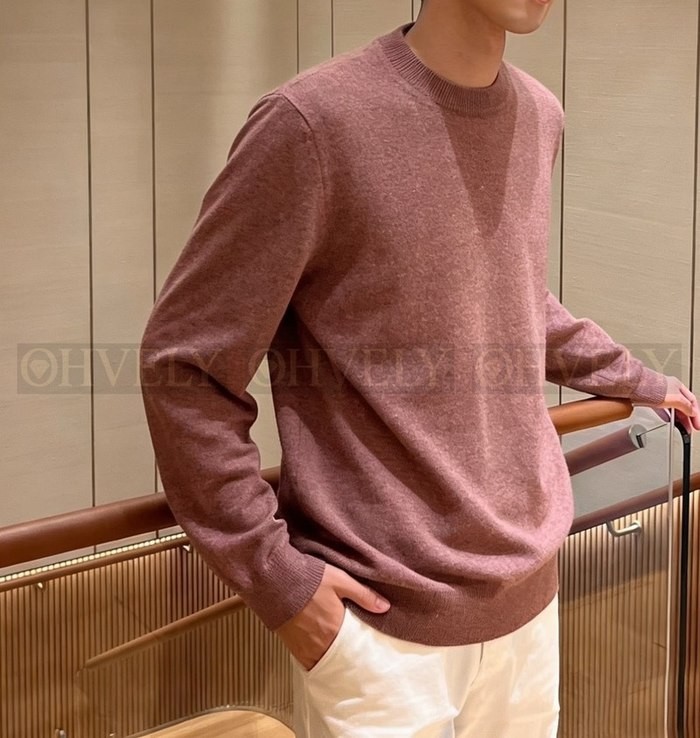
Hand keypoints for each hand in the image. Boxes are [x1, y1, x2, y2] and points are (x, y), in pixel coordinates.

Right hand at [274, 563, 389, 670]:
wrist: (275, 580)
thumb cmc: (309, 578)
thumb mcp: (340, 580)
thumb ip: (363, 595)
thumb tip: (385, 607)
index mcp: (336, 628)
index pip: (354, 647)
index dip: (361, 649)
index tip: (367, 651)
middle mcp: (321, 643)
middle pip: (339, 658)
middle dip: (346, 657)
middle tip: (354, 656)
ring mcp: (304, 647)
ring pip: (323, 662)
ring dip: (331, 660)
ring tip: (337, 656)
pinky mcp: (291, 646)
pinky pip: (307, 662)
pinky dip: (315, 661)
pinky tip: (319, 655)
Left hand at [639, 375, 699, 434]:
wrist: (635, 386)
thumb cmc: (654, 388)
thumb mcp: (675, 399)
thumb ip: (685, 406)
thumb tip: (692, 412)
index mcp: (678, 386)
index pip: (692, 401)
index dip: (695, 413)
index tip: (697, 424)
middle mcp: (670, 389)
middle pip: (683, 405)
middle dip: (687, 418)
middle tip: (689, 428)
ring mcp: (660, 394)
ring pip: (672, 408)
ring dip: (677, 418)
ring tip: (680, 427)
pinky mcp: (650, 399)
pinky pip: (662, 409)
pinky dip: (666, 415)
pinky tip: (667, 420)